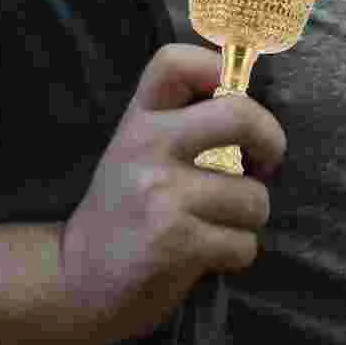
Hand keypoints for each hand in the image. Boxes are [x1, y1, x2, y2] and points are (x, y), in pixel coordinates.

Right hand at [60, 44, 286, 342]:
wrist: (74, 282)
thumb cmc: (119, 217)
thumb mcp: (133, 155)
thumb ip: (178, 128)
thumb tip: (251, 114)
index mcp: (138, 120)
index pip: (177, 62)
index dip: (217, 67)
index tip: (232, 97)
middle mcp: (149, 147)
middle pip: (239, 115)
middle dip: (271, 141)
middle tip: (264, 163)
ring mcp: (163, 194)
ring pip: (253, 197)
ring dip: (248, 220)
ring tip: (215, 226)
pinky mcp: (177, 242)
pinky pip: (243, 244)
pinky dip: (234, 255)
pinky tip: (204, 257)